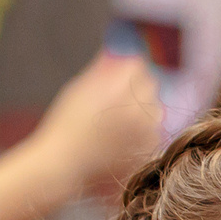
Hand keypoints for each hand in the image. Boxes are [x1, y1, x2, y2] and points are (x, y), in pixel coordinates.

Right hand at [35, 53, 164, 193]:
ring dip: (143, 110)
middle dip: (137, 88)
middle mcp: (136, 108)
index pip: (137, 65)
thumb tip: (118, 54)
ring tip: (118, 123)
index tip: (119, 76)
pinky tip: (122, 140)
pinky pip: (155, 131)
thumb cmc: (66, 126)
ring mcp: (146, 131)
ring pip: (155, 109)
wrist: (64, 165)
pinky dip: (144, 132)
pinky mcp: (150, 149)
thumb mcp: (79, 89)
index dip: (128, 69)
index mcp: (117, 89)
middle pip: (150, 85)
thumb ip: (102, 69)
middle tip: (117, 100)